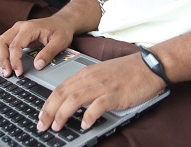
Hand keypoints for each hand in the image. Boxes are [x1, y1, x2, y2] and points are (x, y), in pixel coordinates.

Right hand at [0, 15, 74, 76]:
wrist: (61, 22)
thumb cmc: (61, 30)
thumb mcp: (60, 42)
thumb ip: (49, 53)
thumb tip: (37, 66)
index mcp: (30, 28)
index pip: (15, 45)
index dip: (15, 60)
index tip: (19, 72)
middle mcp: (19, 27)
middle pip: (1, 42)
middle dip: (2, 60)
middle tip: (8, 74)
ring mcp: (15, 30)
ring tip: (4, 71)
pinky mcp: (14, 35)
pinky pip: (1, 44)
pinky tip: (3, 65)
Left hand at [37, 53, 166, 131]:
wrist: (149, 65)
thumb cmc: (128, 71)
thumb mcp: (102, 74)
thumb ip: (87, 85)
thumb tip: (73, 101)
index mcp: (87, 73)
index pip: (60, 87)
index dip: (48, 102)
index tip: (41, 115)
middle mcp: (91, 78)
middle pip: (62, 94)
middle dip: (49, 111)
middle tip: (42, 124)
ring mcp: (103, 85)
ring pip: (75, 99)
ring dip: (63, 114)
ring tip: (57, 126)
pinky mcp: (115, 94)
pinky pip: (98, 106)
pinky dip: (88, 116)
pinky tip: (84, 125)